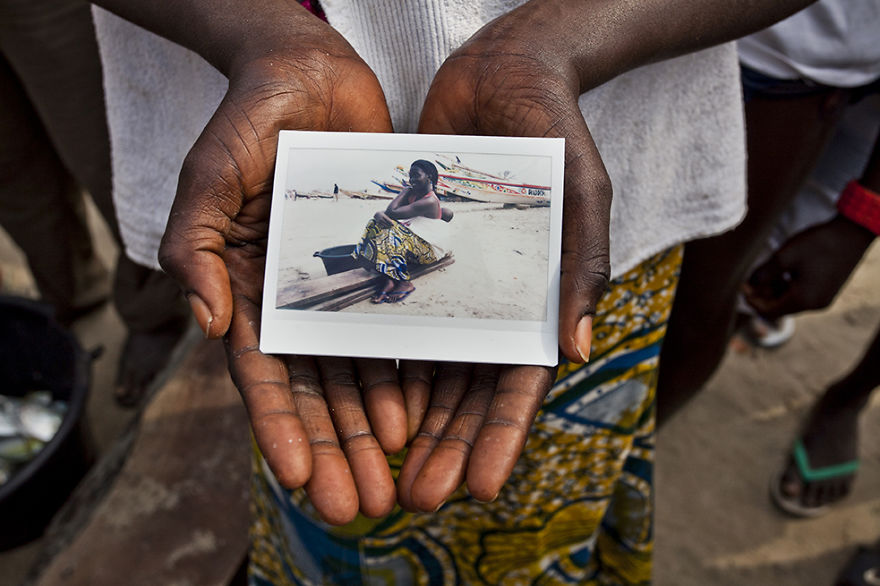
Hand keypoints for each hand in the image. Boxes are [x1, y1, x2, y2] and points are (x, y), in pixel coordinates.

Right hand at [156, 13, 398, 523]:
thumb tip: (208, 326)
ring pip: (358, 369)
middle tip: (355, 503)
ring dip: (372, 425)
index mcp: (246, 289)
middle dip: (333, 447)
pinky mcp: (381, 262)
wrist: (308, 73)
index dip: (277, 427)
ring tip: (395, 474)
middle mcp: (294, 298)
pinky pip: (396, 326)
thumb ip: (195, 247)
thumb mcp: (208, 178)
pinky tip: (420, 413)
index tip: (296, 478)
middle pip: (314, 388)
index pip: (261, 373)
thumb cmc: (247, 120)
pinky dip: (405, 369)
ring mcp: (339, 284)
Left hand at [398, 5, 613, 508]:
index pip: (520, 385)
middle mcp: (493, 308)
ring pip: (425, 371)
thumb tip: (579, 347)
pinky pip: (391, 321)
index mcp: (541, 305)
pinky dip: (378, 365)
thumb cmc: (556, 135)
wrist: (505, 76)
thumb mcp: (580, 197)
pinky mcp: (410, 261)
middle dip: (443, 448)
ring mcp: (451, 289)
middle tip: (415, 499)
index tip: (478, 487)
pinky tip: (357, 404)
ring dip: (406, 424)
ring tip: (381, 470)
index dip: (501, 438)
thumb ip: (582, 267)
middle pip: (466, 394)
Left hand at [744, 215, 874, 319]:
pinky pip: (803, 296)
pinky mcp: (828, 291)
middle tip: (753, 277)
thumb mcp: (784, 256)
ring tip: (768, 272)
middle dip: (763, 295)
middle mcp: (815, 305)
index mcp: (803, 300)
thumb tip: (749, 283)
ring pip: (791, 302)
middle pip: (779, 308)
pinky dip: (789, 287)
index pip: (769, 312)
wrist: (852, 233)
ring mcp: (823, 299)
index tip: (743, 285)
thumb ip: (763, 273)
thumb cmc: (818, 243)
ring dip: (776, 290)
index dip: (752, 300)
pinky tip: (784, 271)